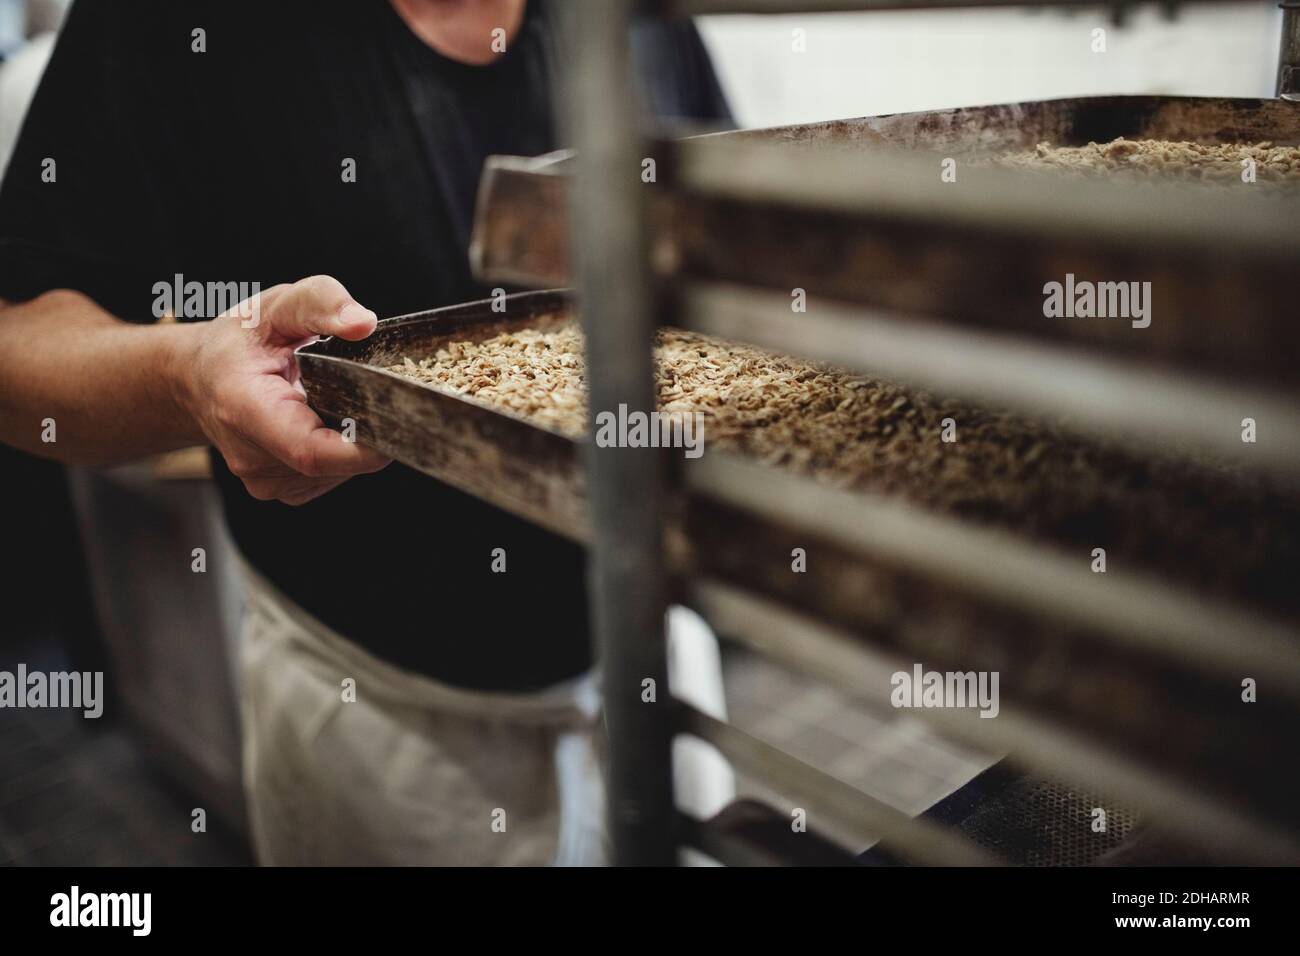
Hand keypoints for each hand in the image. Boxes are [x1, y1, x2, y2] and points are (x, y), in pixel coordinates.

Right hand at [178, 275, 390, 504]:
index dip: (364, 447)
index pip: (312, 451)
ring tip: (339, 402)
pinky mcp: (282, 490)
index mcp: (244, 410)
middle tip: (373, 393)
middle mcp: (252, 458)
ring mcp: (266, 482)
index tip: (398, 419)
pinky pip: (332, 476)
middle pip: (335, 462)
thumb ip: (320, 303)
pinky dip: (342, 451)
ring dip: (354, 441)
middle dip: (368, 432)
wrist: (199, 379)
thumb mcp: (275, 307)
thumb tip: (363, 323)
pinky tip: (326, 421)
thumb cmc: (238, 343)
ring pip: (340, 472)